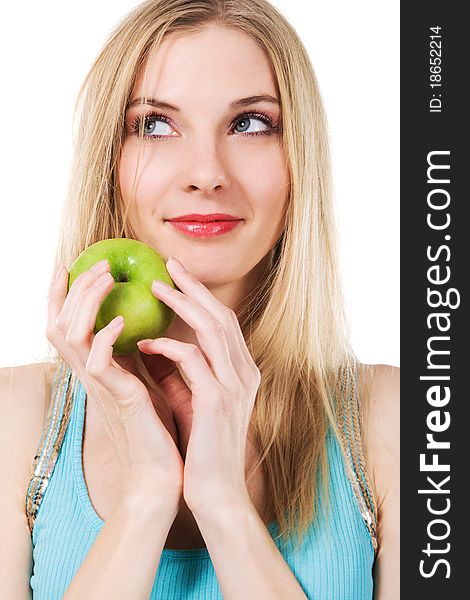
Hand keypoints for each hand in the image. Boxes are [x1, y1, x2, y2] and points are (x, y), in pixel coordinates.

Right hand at [46, 260, 183, 505]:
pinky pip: (97, 363)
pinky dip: (106, 337)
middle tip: (97, 263)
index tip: (72, 263)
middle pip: (59, 322)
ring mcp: (101, 387)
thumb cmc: (156, 428)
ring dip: (86, 301)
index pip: (68, 324)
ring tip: (107, 278)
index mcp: (97, 370)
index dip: (63, 294)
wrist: (161, 474)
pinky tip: (124, 320)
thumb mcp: (143, 382)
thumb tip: (143, 325)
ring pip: (70, 334)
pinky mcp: (117, 399)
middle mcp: (91, 375)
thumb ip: (135, 356)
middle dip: (74, 288)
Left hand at [137, 257, 260, 515]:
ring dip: (183, 304)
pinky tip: (147, 341)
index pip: (224, 322)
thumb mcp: (193, 401)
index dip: (202, 296)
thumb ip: (181, 371)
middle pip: (221, 316)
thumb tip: (155, 343)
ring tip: (156, 288)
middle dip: (195, 287)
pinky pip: (193, 360)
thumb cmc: (201, 446)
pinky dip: (170, 346)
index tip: (178, 277)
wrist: (217, 491)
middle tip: (168, 265)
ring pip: (212, 329)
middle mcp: (244, 373)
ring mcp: (234, 385)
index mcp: (241, 372)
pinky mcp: (217, 401)